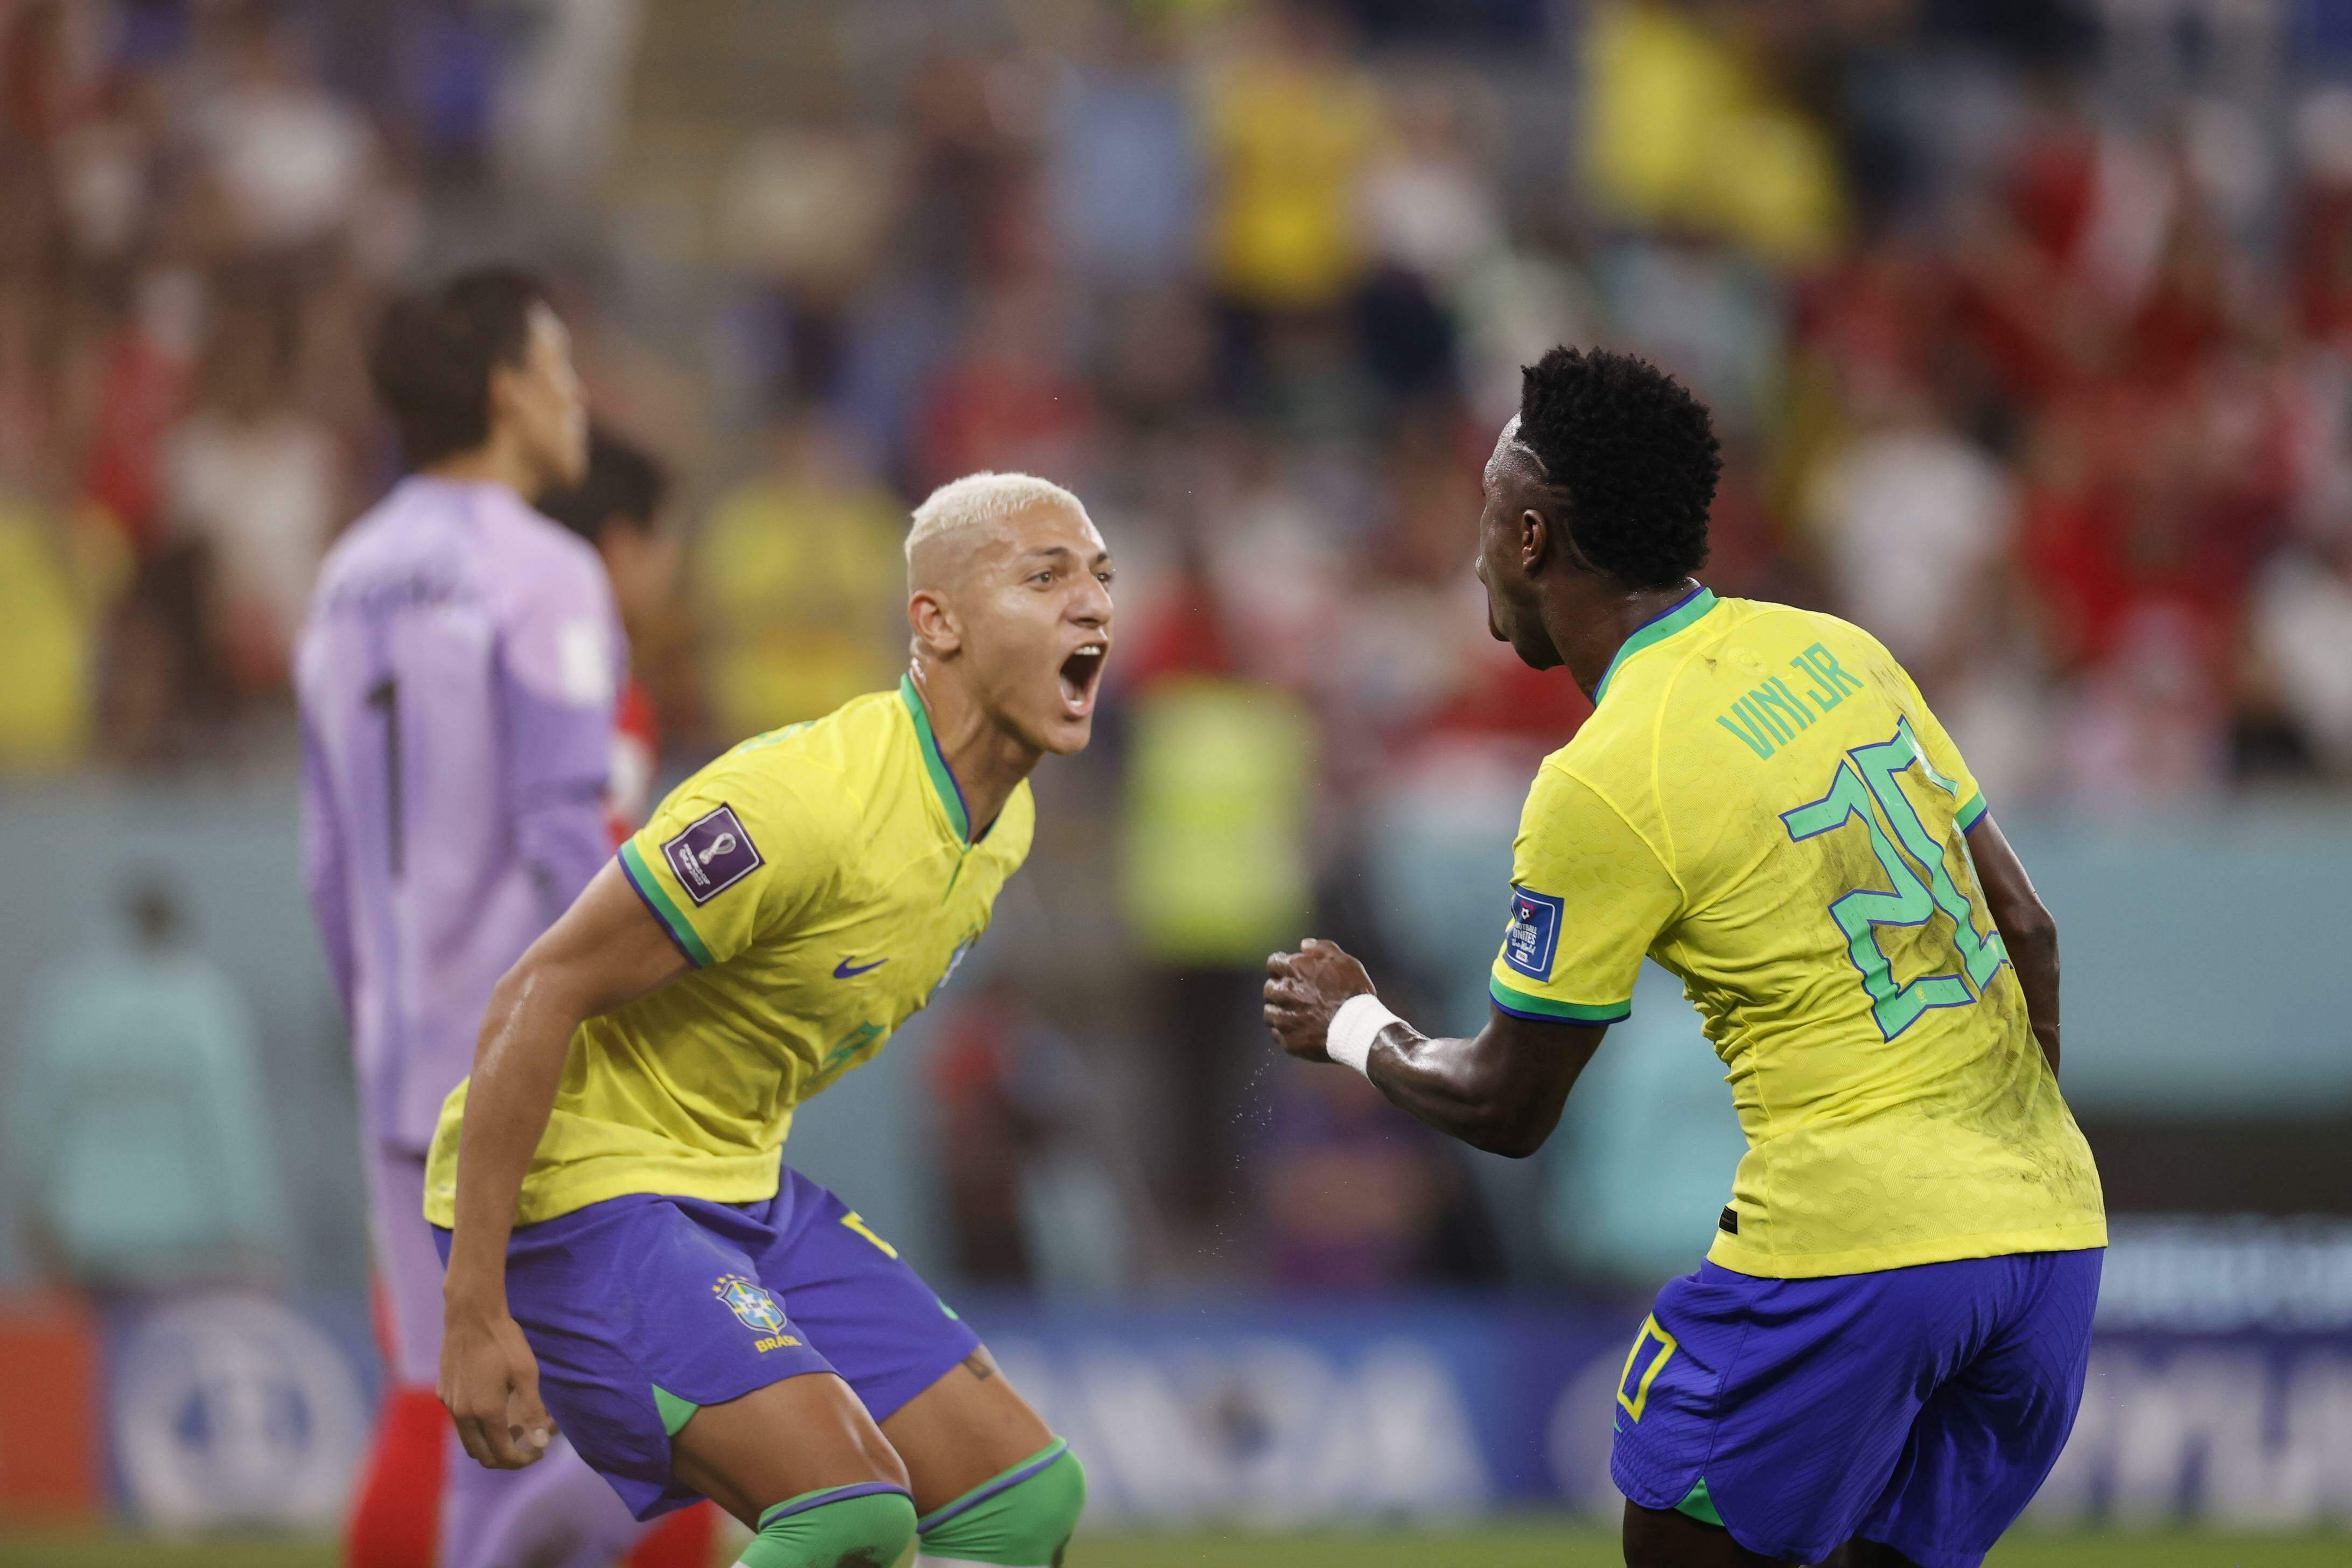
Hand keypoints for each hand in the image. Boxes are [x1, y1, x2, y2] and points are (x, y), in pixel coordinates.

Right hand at [439, 1296, 555, 1468]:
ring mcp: (449, 1403)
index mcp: (485, 1412)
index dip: (522, 1459)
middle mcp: (462, 1414)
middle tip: (526, 1446)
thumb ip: (534, 1411)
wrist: (471, 1315)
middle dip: (505, 1458)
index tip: (538, 1452)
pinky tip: (494, 1407)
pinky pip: (460, 1420)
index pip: (502, 1454)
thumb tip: (542, 1441)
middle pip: (481, 1454)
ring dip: (490, 1443)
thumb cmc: (504, 1341)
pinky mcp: (443, 1392)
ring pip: (468, 1439)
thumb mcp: (527, 1374)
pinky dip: (477, 1426)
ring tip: (513, 1428)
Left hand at [1264, 938, 1374, 1061]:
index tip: (1290, 973)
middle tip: (1295, 996)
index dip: (1282, 967)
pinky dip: (1285, 1031)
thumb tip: (1304, 945)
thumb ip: (1323, 949)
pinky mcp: (1287, 1040)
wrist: (1358, 1029)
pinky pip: (1277, 1033)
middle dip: (1279, 990)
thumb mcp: (1345, 963)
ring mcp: (1283, 1018)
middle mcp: (1283, 992)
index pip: (1273, 963)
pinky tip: (1299, 1030)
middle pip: (1269, 988)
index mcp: (1295, 969)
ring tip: (1295, 1015)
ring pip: (1269, 1012)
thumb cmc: (1354, 994)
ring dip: (1279, 1011)